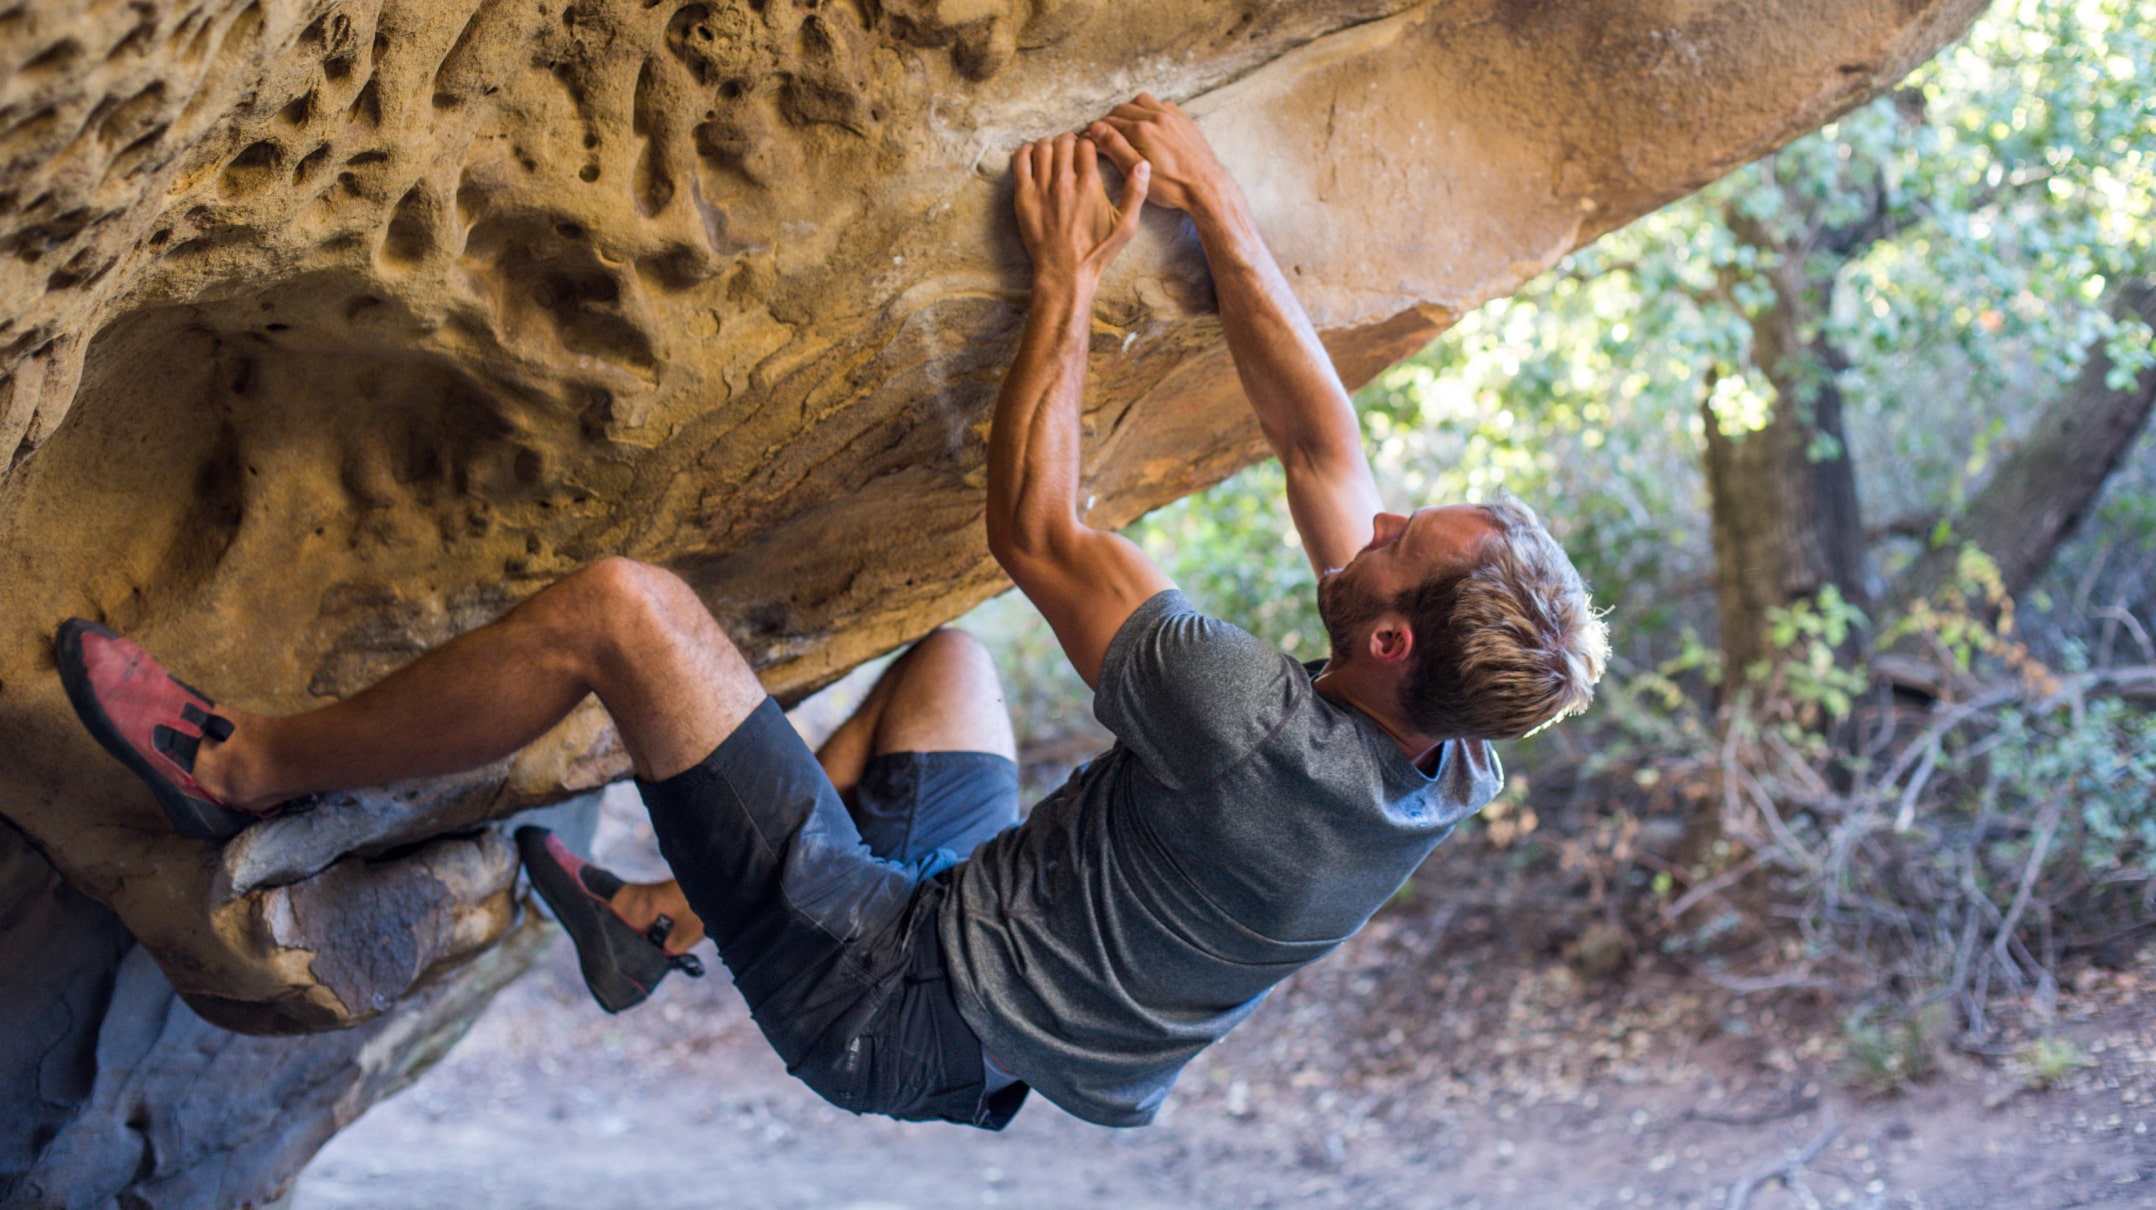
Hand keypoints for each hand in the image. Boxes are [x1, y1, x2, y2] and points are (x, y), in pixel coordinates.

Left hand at [1012, 133, 1148, 288]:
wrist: (1065, 272)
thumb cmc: (1097, 251)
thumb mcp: (1126, 225)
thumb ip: (1136, 192)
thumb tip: (1144, 164)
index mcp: (1089, 184)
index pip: (1086, 144)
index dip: (1088, 142)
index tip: (1088, 148)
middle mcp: (1064, 182)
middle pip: (1063, 142)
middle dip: (1069, 140)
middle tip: (1070, 148)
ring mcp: (1041, 188)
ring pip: (1042, 148)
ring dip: (1049, 144)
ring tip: (1053, 152)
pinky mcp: (1023, 197)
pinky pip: (1020, 162)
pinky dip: (1025, 152)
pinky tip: (1031, 155)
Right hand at [1083, 94, 1234, 216]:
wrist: (1207, 187)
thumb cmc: (1172, 186)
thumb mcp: (1136, 171)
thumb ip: (1115, 147)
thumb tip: (1096, 129)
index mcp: (1141, 129)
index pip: (1109, 123)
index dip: (1097, 131)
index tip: (1091, 137)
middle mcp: (1156, 116)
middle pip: (1123, 108)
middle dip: (1111, 119)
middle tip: (1105, 133)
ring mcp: (1172, 116)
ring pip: (1142, 101)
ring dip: (1130, 109)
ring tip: (1125, 125)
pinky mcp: (1184, 120)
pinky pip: (1162, 104)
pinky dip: (1150, 109)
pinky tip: (1149, 123)